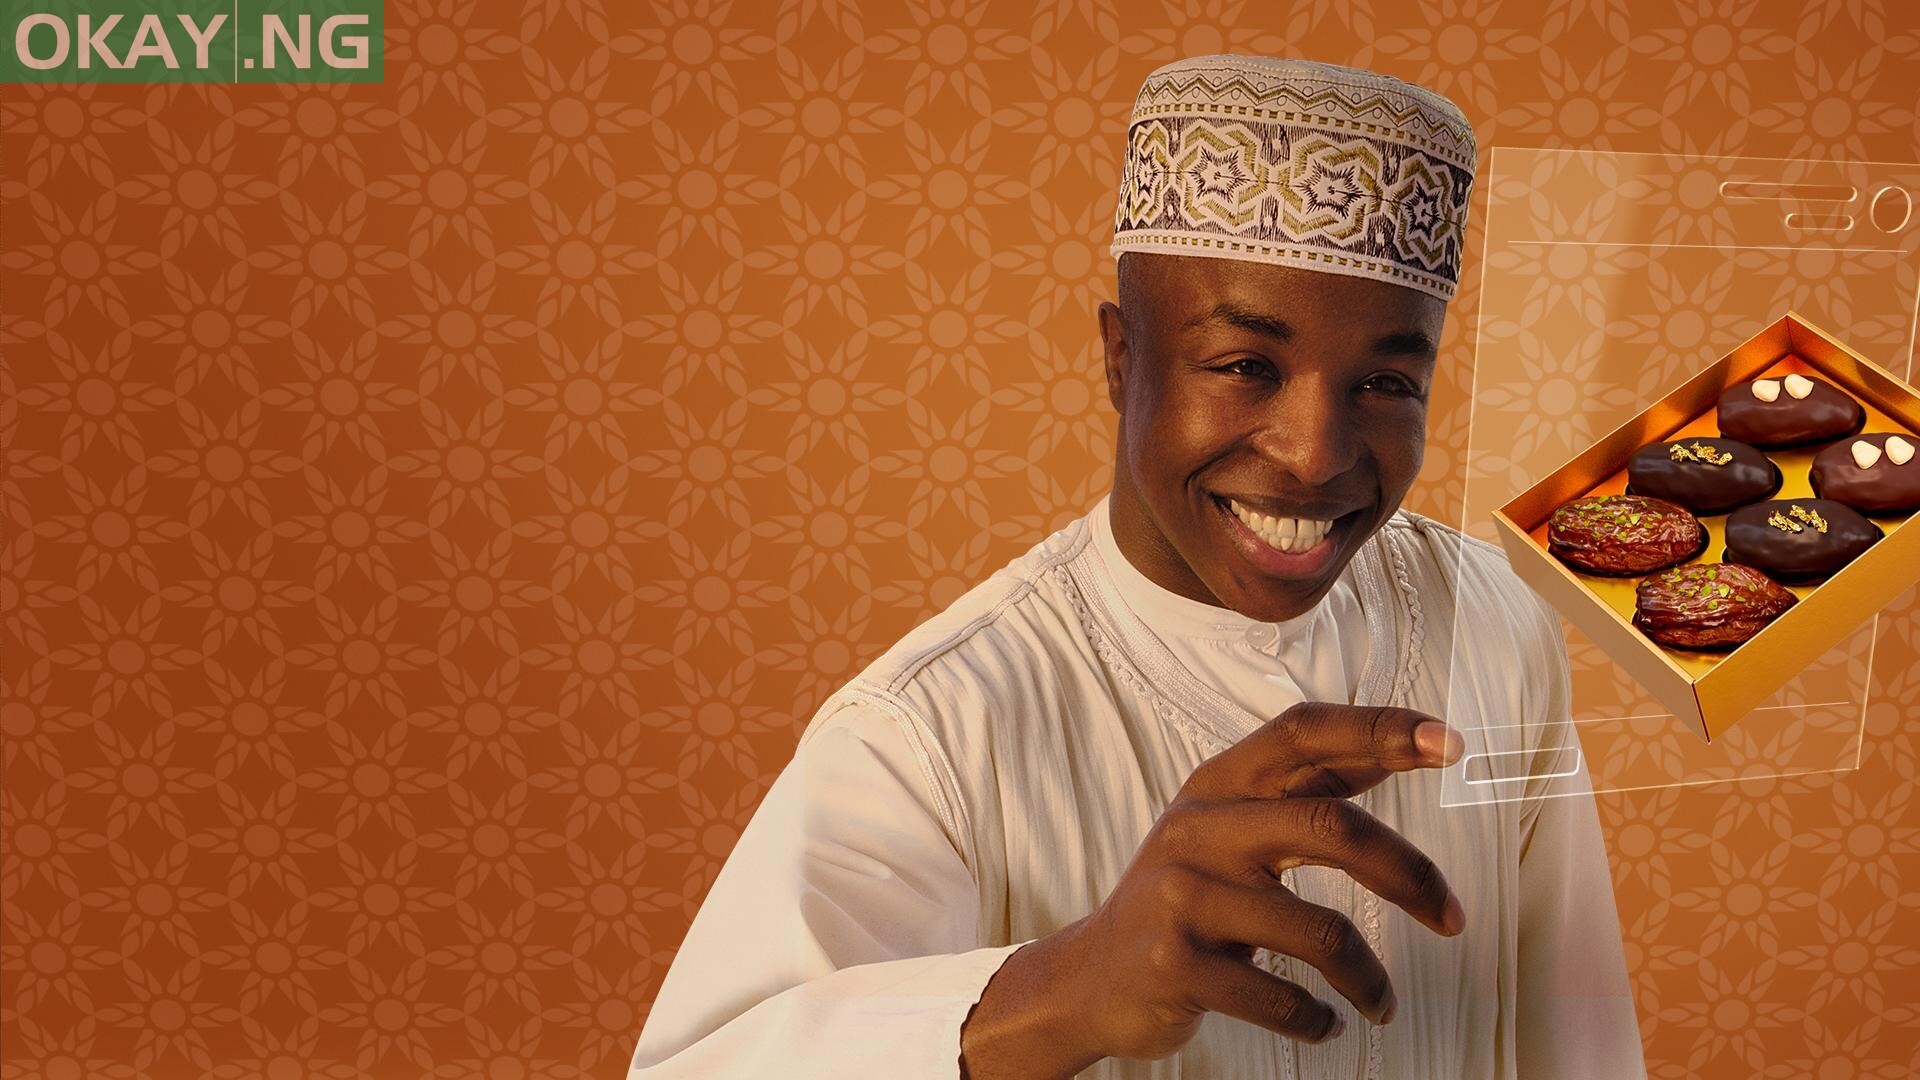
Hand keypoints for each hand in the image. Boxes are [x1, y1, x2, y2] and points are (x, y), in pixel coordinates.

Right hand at [959, 703, 1465, 1078]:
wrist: (1092, 977)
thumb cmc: (1184, 900)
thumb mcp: (1227, 829)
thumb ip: (1299, 793)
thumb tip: (1396, 748)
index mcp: (1218, 785)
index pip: (1304, 734)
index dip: (1378, 730)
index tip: (1448, 742)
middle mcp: (1199, 828)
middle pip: (1329, 826)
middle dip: (1409, 873)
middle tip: (1453, 915)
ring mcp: (1183, 895)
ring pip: (1317, 930)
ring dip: (1368, 978)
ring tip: (1380, 1002)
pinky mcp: (1176, 963)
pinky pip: (1280, 996)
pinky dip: (1316, 1019)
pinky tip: (1324, 1023)